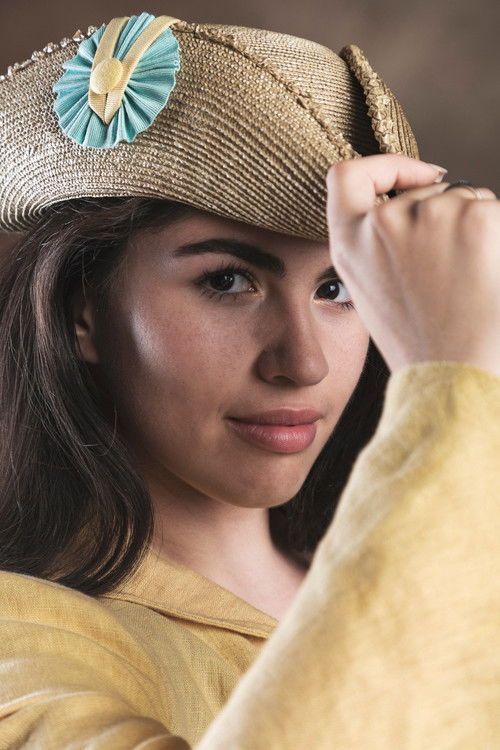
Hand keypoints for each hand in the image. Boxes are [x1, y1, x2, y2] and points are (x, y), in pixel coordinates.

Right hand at [326, 154, 499, 376]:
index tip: (417, 178)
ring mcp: (428, 216)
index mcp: (349, 243)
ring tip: (468, 280)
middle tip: (450, 274)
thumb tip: (412, 192)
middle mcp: (382, 224)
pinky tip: (486, 272)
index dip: (386, 167)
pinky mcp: (474, 217)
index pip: (347, 175)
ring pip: (464, 198)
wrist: (454, 371)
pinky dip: (496, 233)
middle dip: (444, 217)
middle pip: (424, 192)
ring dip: (474, 226)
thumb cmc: (419, 338)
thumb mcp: (372, 288)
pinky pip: (493, 208)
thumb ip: (375, 240)